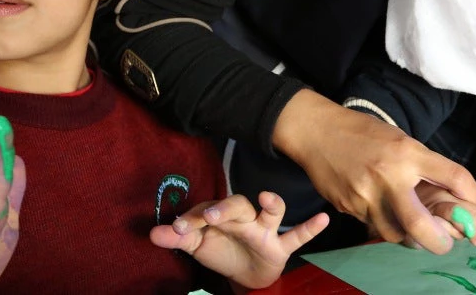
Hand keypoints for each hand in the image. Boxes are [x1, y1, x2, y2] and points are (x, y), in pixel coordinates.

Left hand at [150, 192, 328, 288]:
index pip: (206, 211)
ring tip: (267, 198)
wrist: (246, 276)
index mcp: (221, 216)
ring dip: (271, 204)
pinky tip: (323, 219)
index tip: (177, 230)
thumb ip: (177, 239)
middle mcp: (244, 218)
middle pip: (238, 204)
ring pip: (272, 212)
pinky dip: (310, 228)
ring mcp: (265, 230)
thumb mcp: (197, 246)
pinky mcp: (280, 246)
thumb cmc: (222, 252)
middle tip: (212, 215)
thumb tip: (152, 233)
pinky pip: (297, 236)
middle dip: (226, 208)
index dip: (192, 219)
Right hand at [273, 90, 475, 254]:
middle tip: (446, 243)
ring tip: (414, 227)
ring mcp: (365, 195)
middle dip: (440, 242)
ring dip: (411, 237)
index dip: (475, 199)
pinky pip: (374, 227)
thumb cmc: (364, 134)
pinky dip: (386, 225)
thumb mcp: (401, 141)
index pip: (455, 176)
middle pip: (421, 226)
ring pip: (396, 234)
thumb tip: (454, 200)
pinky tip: (384, 212)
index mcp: (408, 153)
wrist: (317, 132)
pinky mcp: (348, 207)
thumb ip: (424, 168)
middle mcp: (389, 176)